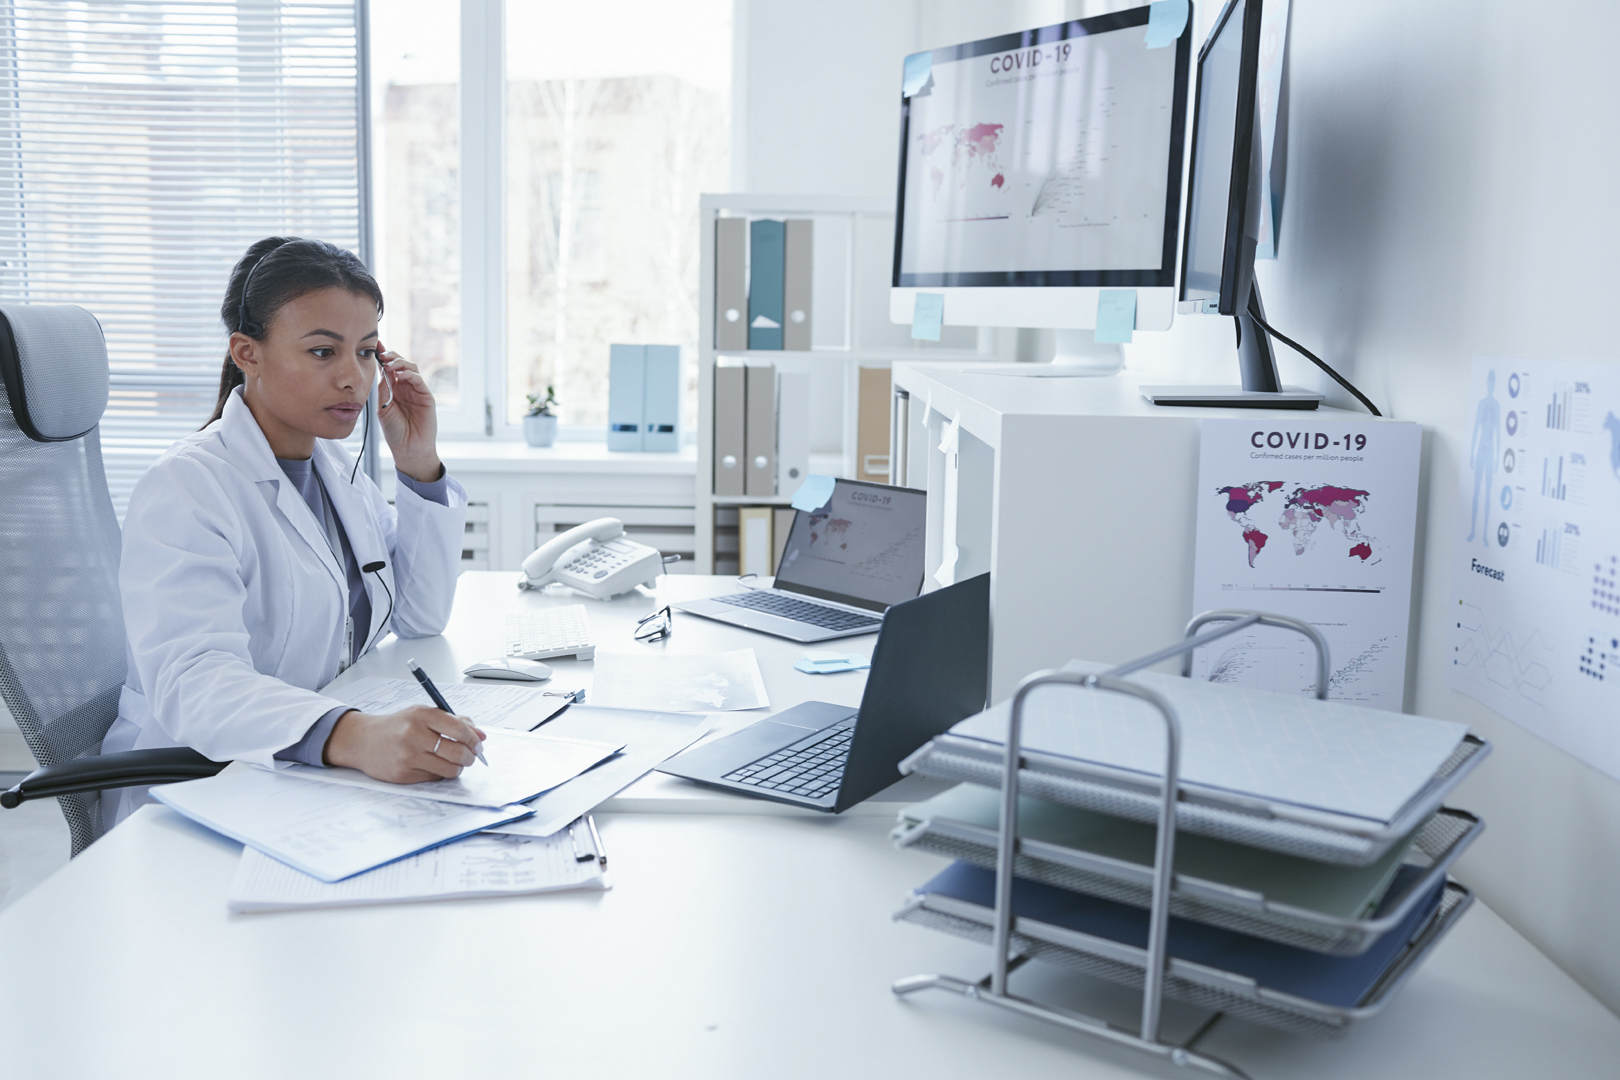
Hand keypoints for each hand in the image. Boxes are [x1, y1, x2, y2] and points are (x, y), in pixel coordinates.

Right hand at [324, 706, 486, 782]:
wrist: (363, 740)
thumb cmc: (398, 726)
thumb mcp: (423, 715)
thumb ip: (454, 722)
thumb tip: (481, 736)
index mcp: (421, 714)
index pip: (459, 728)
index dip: (473, 739)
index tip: (479, 744)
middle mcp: (414, 734)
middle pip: (457, 751)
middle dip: (470, 757)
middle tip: (470, 757)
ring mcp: (407, 755)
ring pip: (448, 768)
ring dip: (458, 768)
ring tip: (455, 763)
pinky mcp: (403, 774)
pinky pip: (434, 777)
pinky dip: (440, 773)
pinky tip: (434, 766)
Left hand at [375, 344, 441, 482]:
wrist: (407, 449)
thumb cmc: (395, 431)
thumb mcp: (382, 407)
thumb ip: (383, 389)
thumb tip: (380, 369)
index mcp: (394, 389)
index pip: (389, 368)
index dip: (382, 356)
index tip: (374, 345)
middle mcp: (406, 387)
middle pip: (401, 364)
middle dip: (391, 356)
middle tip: (381, 353)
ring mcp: (417, 391)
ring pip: (411, 368)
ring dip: (400, 363)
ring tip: (390, 363)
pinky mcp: (427, 397)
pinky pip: (419, 380)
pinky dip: (410, 375)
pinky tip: (401, 375)